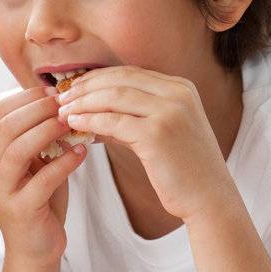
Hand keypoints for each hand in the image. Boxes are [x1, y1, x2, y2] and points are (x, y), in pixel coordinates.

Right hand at [0, 87, 87, 265]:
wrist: (36, 249)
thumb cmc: (39, 199)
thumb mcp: (36, 161)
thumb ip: (40, 134)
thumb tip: (60, 100)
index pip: (0, 112)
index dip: (28, 96)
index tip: (56, 90)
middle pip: (7, 126)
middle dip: (39, 109)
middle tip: (67, 101)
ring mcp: (1, 191)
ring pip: (18, 149)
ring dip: (47, 130)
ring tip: (72, 122)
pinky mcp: (20, 210)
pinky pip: (42, 180)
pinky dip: (64, 162)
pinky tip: (81, 151)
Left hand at [57, 67, 235, 224]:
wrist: (210, 199)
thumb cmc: (184, 170)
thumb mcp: (162, 132)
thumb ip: (133, 116)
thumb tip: (93, 112)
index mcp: (181, 87)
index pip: (130, 72)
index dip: (98, 77)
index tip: (75, 87)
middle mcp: (178, 93)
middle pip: (119, 79)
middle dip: (86, 86)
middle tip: (61, 97)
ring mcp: (170, 111)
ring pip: (113, 96)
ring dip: (83, 102)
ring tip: (62, 111)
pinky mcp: (158, 134)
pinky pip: (114, 122)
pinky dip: (90, 121)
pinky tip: (75, 125)